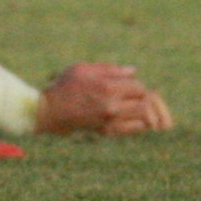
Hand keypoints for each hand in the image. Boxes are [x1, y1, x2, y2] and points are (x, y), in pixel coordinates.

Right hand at [36, 63, 174, 136]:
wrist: (51, 111)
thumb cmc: (66, 85)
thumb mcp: (85, 68)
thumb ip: (111, 69)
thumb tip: (133, 71)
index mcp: (108, 88)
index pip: (140, 88)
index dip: (140, 86)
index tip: (133, 86)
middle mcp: (112, 106)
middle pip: (146, 104)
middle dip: (149, 101)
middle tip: (146, 100)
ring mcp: (111, 121)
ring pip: (144, 120)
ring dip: (148, 115)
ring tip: (144, 110)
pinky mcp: (107, 132)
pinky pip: (133, 131)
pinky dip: (140, 125)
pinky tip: (136, 120)